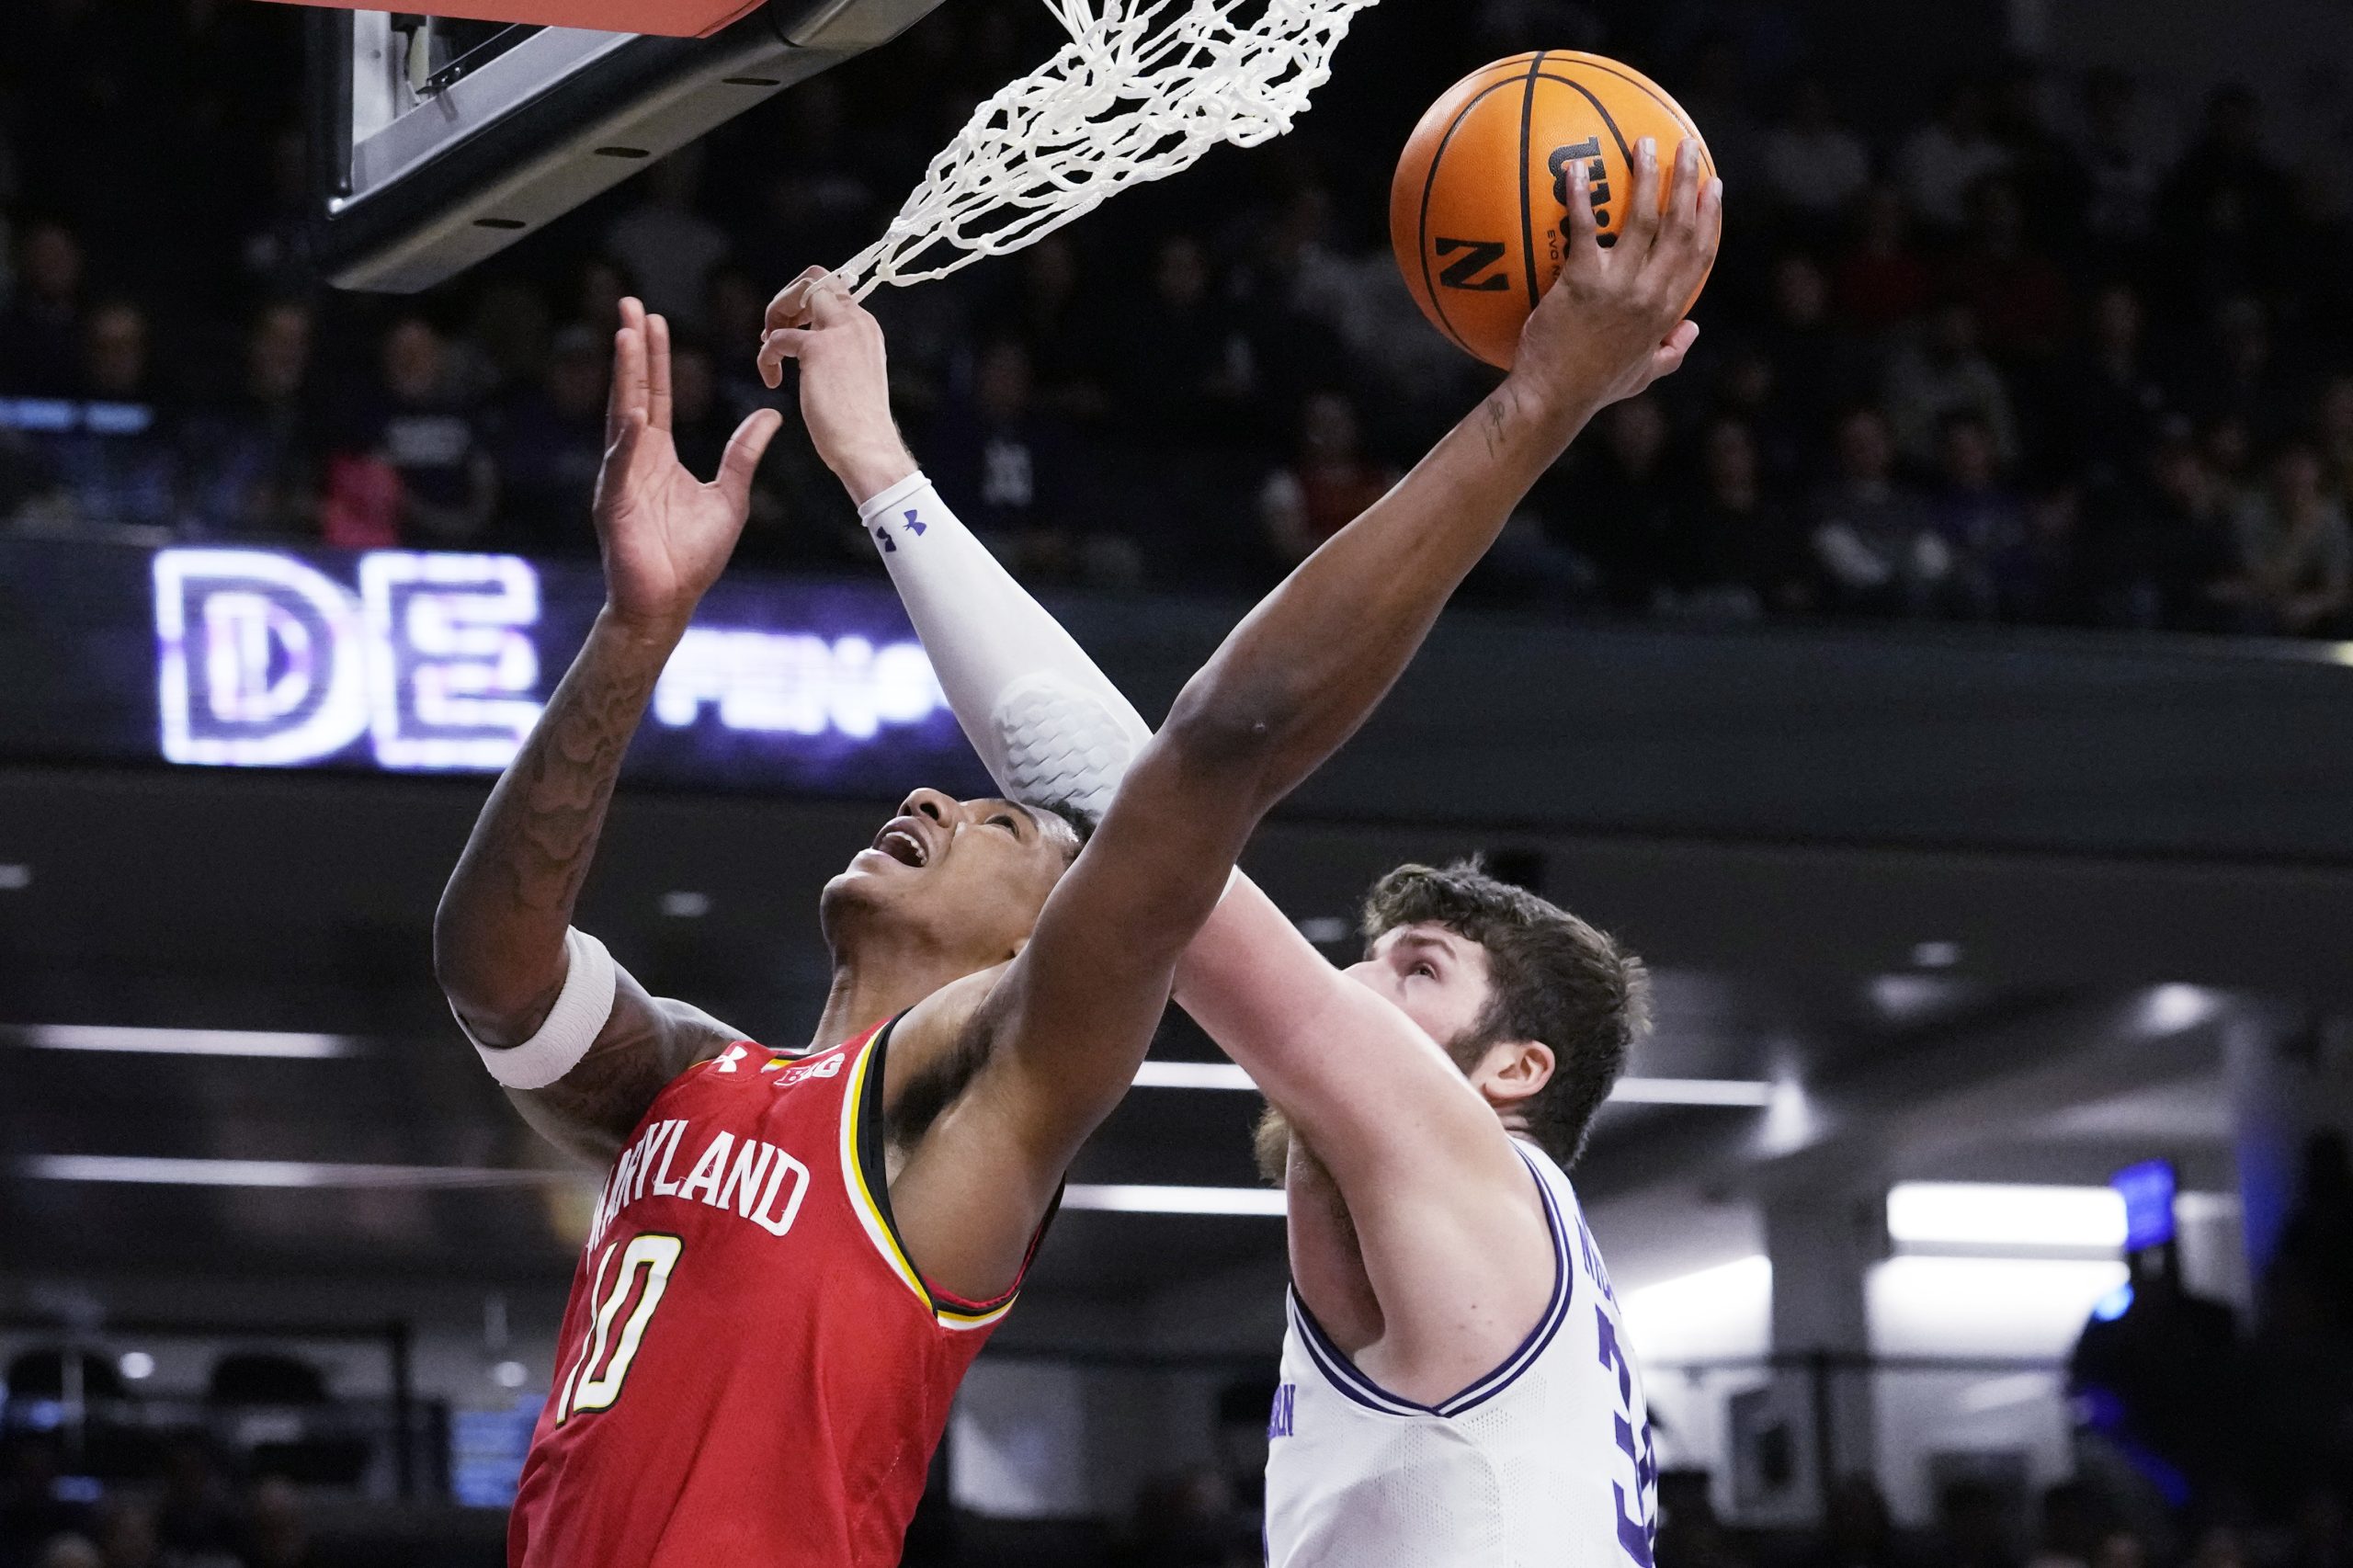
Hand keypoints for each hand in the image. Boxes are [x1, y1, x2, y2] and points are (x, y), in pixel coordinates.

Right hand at [594, 298, 782, 636]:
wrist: (668, 602)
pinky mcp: (614, 505)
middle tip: (629, 304)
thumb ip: (742, 455)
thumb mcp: (729, 496)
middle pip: (632, 391)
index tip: (655, 318)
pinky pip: (622, 466)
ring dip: (623, 377)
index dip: (654, 357)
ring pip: (621, 418)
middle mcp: (633, 457)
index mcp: (656, 454)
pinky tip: (635, 413)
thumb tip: (769, 416)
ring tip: (625, 337)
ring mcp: (619, 478)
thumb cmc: (692, 556)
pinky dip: (628, 440)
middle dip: (630, 348)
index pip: (656, 394)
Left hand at [756, 267, 916, 503]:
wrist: (868, 448)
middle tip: (774, 334)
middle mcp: (856, 322)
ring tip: (768, 348)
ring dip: (774, 314)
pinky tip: (771, 380)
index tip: (791, 329)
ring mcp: (840, 332)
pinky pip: (777, 337)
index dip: (804, 301)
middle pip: (815, 277)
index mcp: (865, 327)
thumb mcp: (851, 374)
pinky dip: (766, 356)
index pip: (833, 288)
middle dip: (785, 299)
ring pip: (800, 290)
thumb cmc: (857, 423)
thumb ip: (835, 351)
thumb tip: (800, 340)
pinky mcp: (818, 349)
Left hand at [1508, 137, 1721, 421]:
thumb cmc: (1593, 388)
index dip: (1709, 217)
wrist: (1552, 400)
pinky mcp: (1581, 282)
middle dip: (1688, 182)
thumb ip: (1671, 352)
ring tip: (1644, 142)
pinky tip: (1573, 169)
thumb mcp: (1643, 375)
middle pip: (1679, 226)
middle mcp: (1650, 294)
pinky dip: (1579, 196)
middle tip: (1687, 147)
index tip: (1714, 186)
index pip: (1699, 254)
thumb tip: (1692, 331)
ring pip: (1643, 219)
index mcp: (1666, 311)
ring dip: (1648, 176)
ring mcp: (1618, 287)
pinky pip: (1583, 229)